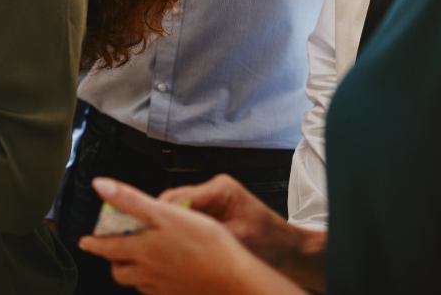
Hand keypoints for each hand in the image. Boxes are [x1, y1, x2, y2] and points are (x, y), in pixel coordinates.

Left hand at [78, 178, 303, 294]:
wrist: (235, 279)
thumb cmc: (203, 242)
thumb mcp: (164, 212)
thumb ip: (129, 200)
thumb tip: (99, 186)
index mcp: (140, 251)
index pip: (106, 249)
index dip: (93, 244)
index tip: (84, 242)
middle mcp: (147, 273)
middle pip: (120, 272)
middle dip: (114, 261)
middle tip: (115, 249)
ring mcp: (164, 288)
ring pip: (138, 283)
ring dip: (134, 272)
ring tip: (140, 260)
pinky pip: (158, 291)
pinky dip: (154, 282)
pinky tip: (166, 273)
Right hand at [161, 175, 325, 288]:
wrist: (289, 251)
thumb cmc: (272, 242)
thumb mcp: (237, 237)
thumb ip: (206, 232)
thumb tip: (175, 234)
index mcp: (221, 188)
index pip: (180, 195)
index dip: (163, 212)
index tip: (150, 227)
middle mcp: (213, 190)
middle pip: (175, 200)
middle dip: (164, 218)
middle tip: (151, 238)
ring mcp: (211, 200)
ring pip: (178, 209)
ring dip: (172, 225)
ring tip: (164, 242)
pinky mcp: (211, 212)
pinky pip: (187, 218)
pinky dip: (181, 230)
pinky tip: (177, 243)